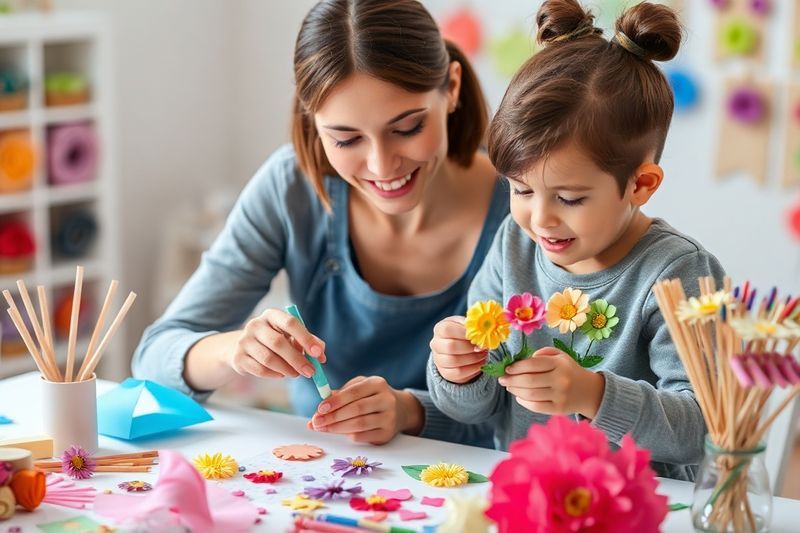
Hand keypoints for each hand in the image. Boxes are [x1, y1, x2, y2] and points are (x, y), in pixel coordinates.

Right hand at [228, 308, 325, 378]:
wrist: (244, 347)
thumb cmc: (275, 339)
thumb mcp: (292, 336)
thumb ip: (309, 342)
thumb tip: (321, 356)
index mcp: (272, 315)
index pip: (290, 323)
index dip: (305, 338)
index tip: (318, 353)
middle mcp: (255, 324)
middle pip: (278, 343)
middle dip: (297, 360)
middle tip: (310, 372)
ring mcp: (244, 340)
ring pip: (269, 359)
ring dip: (286, 369)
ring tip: (296, 374)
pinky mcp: (238, 357)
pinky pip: (260, 370)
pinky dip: (274, 375)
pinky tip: (281, 374)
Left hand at [307, 376, 423, 444]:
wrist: (400, 410)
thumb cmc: (372, 397)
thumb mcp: (360, 388)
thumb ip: (340, 395)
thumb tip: (319, 410)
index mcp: (377, 384)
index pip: (354, 392)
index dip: (335, 401)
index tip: (320, 409)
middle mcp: (386, 399)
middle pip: (356, 409)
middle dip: (333, 416)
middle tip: (316, 422)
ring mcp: (389, 417)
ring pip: (360, 424)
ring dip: (338, 428)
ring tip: (323, 428)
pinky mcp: (387, 433)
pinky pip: (364, 436)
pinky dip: (349, 435)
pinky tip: (339, 432)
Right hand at [430, 316, 487, 383]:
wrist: (458, 349)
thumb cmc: (462, 334)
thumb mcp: (465, 326)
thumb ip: (471, 326)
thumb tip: (483, 330)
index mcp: (439, 329)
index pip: (447, 330)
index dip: (463, 333)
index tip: (476, 335)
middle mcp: (435, 344)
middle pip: (450, 346)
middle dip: (470, 348)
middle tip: (481, 347)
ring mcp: (438, 359)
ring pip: (454, 361)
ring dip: (472, 358)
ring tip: (482, 355)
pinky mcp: (445, 372)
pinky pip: (458, 373)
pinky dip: (472, 369)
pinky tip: (479, 364)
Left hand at [498, 346, 604, 418]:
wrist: (590, 391)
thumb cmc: (569, 371)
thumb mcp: (560, 356)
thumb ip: (543, 353)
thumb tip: (523, 360)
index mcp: (560, 364)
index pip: (533, 364)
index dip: (517, 367)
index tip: (507, 369)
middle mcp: (561, 379)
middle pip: (529, 380)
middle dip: (511, 380)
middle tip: (502, 379)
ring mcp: (560, 395)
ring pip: (531, 394)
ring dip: (515, 391)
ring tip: (509, 387)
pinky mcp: (559, 409)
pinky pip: (536, 406)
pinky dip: (524, 402)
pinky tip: (519, 397)